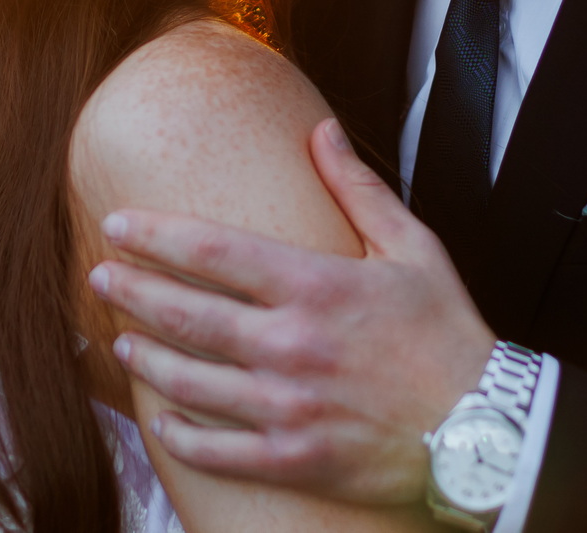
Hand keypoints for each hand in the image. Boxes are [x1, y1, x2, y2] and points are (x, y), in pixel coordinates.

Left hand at [88, 118, 498, 504]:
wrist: (487, 427)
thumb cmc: (448, 334)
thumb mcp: (412, 246)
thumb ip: (356, 187)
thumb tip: (320, 130)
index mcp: (315, 285)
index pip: (212, 249)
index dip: (155, 235)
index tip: (118, 225)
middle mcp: (292, 343)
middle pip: (185, 313)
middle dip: (130, 291)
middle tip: (99, 278)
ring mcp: (289, 405)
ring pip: (190, 380)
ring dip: (146, 358)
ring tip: (120, 341)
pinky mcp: (295, 457)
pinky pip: (219, 451)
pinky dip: (182, 436)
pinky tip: (162, 420)